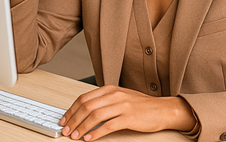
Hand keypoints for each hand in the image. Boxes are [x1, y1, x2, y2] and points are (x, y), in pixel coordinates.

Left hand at [59, 85, 195, 140]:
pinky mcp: (129, 117)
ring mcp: (122, 105)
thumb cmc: (140, 105)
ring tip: (75, 136)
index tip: (64, 120)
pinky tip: (90, 139)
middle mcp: (115, 94)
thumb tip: (83, 112)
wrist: (161, 109)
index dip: (71, 109)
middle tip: (66, 130)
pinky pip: (108, 126)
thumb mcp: (120, 97)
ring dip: (82, 127)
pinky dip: (96, 133)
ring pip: (95, 115)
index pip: (85, 97)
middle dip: (73, 119)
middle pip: (87, 106)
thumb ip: (103, 101)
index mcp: (110, 88)